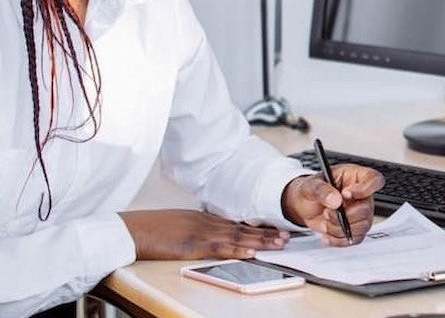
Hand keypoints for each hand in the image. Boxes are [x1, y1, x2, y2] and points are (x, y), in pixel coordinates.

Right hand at [118, 209, 288, 259]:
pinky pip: (220, 248)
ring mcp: (201, 234)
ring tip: (279, 244)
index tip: (273, 229)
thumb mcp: (179, 222)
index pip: (235, 222)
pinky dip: (238, 250)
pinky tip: (251, 253)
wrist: (132, 229)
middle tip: (286, 236)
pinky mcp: (193, 245)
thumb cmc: (151, 227)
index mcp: (203, 218)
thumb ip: (196, 226)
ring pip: (237, 237)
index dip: (256, 227)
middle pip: (242, 228)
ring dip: (260, 242)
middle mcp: (207, 223)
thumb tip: (210, 233)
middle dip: (265, 233)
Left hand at [281, 164, 383, 245]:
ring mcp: (361, 213)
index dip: (364, 189)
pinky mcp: (356, 228)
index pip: (374, 179)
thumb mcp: (311, 185)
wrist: (304, 206)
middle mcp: (362, 196)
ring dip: (340, 228)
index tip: (346, 194)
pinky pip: (356, 238)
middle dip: (344, 215)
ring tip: (326, 222)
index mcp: (355, 177)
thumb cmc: (311, 190)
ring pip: (362, 226)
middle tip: (327, 212)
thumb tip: (336, 200)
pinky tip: (328, 234)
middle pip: (367, 209)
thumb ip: (322, 190)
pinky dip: (339, 239)